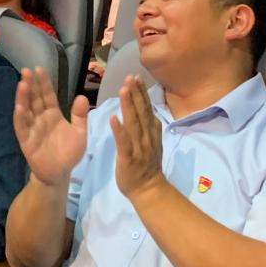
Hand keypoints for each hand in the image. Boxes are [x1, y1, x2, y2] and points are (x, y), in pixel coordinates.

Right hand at [13, 68, 87, 186]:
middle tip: (27, 70)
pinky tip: (19, 107)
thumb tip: (82, 96)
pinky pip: (22, 127)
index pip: (47, 95)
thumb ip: (80, 116)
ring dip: (23, 97)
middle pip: (34, 99)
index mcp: (53, 114)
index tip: (40, 69)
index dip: (44, 83)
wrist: (59, 174)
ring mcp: (32, 128)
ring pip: (26, 109)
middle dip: (31, 85)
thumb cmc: (69, 153)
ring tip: (22, 84)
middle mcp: (40, 118)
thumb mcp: (79, 133)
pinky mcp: (26, 140)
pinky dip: (20, 117)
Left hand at [109, 75, 164, 201]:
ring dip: (129, 106)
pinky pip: (124, 142)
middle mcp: (147, 136)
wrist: (149, 190)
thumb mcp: (152, 140)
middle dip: (136, 93)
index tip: (136, 76)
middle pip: (141, 111)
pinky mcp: (128, 158)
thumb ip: (149, 124)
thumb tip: (147, 106)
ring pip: (134, 123)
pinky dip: (119, 130)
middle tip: (130, 77)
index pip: (147, 108)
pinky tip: (113, 118)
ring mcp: (139, 147)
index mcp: (151, 131)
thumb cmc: (147, 164)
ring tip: (123, 90)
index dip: (142, 92)